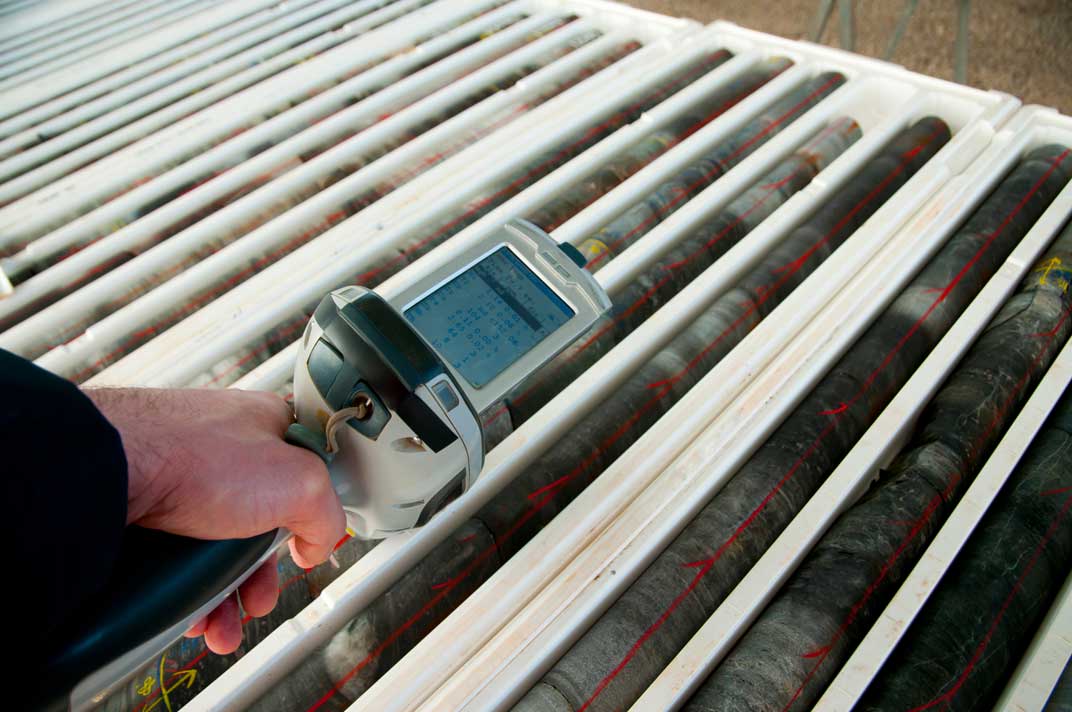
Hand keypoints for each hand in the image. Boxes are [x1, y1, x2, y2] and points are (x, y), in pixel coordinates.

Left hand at [84, 387, 345, 653]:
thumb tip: (321, 541)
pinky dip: (183, 589)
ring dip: (223, 594)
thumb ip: (328, 512)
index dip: (307, 515)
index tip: (305, 546)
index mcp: (265, 427)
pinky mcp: (142, 505)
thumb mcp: (301, 482)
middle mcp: (221, 449)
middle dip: (260, 574)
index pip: (304, 471)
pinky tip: (188, 611)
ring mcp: (178, 475)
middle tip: (257, 597)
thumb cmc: (193, 455)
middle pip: (257, 522)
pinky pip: (173, 556)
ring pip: (213, 546)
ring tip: (220, 624)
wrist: (108, 473)